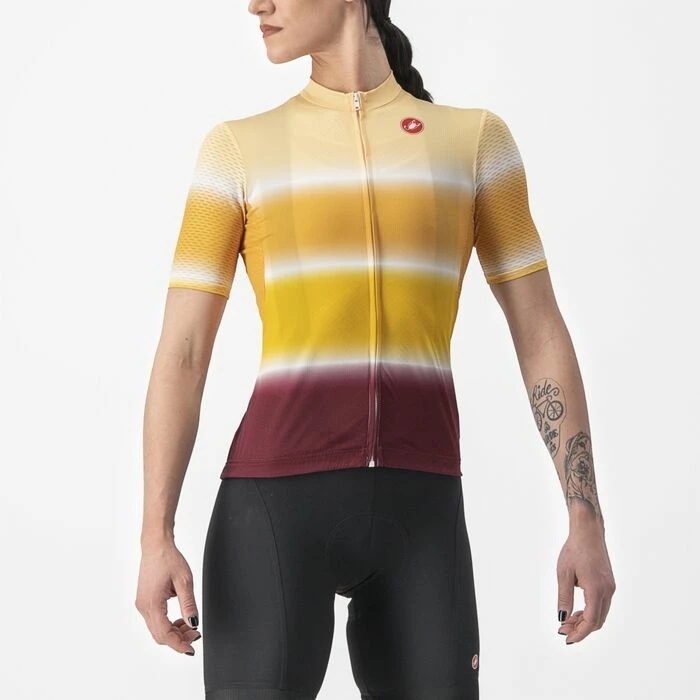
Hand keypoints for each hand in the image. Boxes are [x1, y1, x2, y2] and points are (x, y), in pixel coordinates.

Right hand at [135, 540, 201, 655]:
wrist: (156, 545)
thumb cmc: (168, 558)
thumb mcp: (184, 581)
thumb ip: (189, 604)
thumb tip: (193, 623)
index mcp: (152, 603)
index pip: (164, 634)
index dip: (178, 644)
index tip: (191, 648)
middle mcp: (143, 606)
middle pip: (159, 635)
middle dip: (178, 639)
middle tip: (195, 635)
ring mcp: (142, 604)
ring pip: (157, 629)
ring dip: (174, 632)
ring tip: (191, 626)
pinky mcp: (145, 601)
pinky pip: (156, 620)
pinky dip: (168, 624)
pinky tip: (181, 620)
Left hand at [556, 521, 615, 643]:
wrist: (588, 532)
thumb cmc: (574, 549)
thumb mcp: (564, 573)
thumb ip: (564, 597)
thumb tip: (562, 618)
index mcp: (597, 589)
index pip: (591, 621)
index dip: (580, 633)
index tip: (567, 638)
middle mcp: (607, 591)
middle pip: (597, 621)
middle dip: (581, 629)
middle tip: (563, 630)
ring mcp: (610, 587)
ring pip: (600, 613)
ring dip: (585, 621)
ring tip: (567, 621)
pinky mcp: (608, 583)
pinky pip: (601, 604)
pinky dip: (590, 611)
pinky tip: (577, 610)